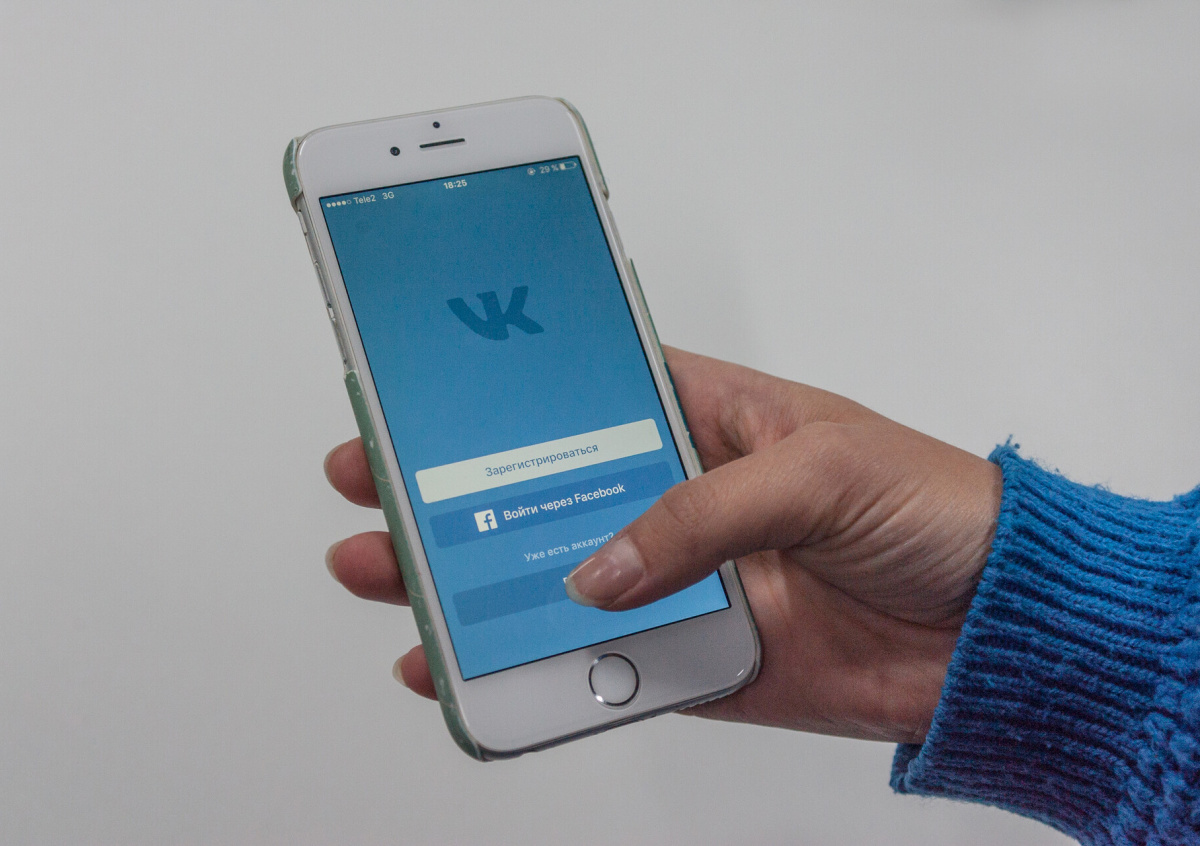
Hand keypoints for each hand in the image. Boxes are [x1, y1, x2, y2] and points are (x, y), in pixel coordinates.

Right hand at [324, 348, 1001, 743]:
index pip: (587, 391)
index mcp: (711, 417)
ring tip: (389, 572)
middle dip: (455, 486)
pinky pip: (600, 665)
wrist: (996, 633)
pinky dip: (537, 669)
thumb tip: (602, 568)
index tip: (427, 390)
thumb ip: (703, 512)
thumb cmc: (936, 510)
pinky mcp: (696, 656)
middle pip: (545, 488)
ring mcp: (682, 579)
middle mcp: (682, 496)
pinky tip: (471, 663)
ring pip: (555, 578)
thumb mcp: (821, 471)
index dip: (507, 390)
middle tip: (372, 479)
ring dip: (472, 580)